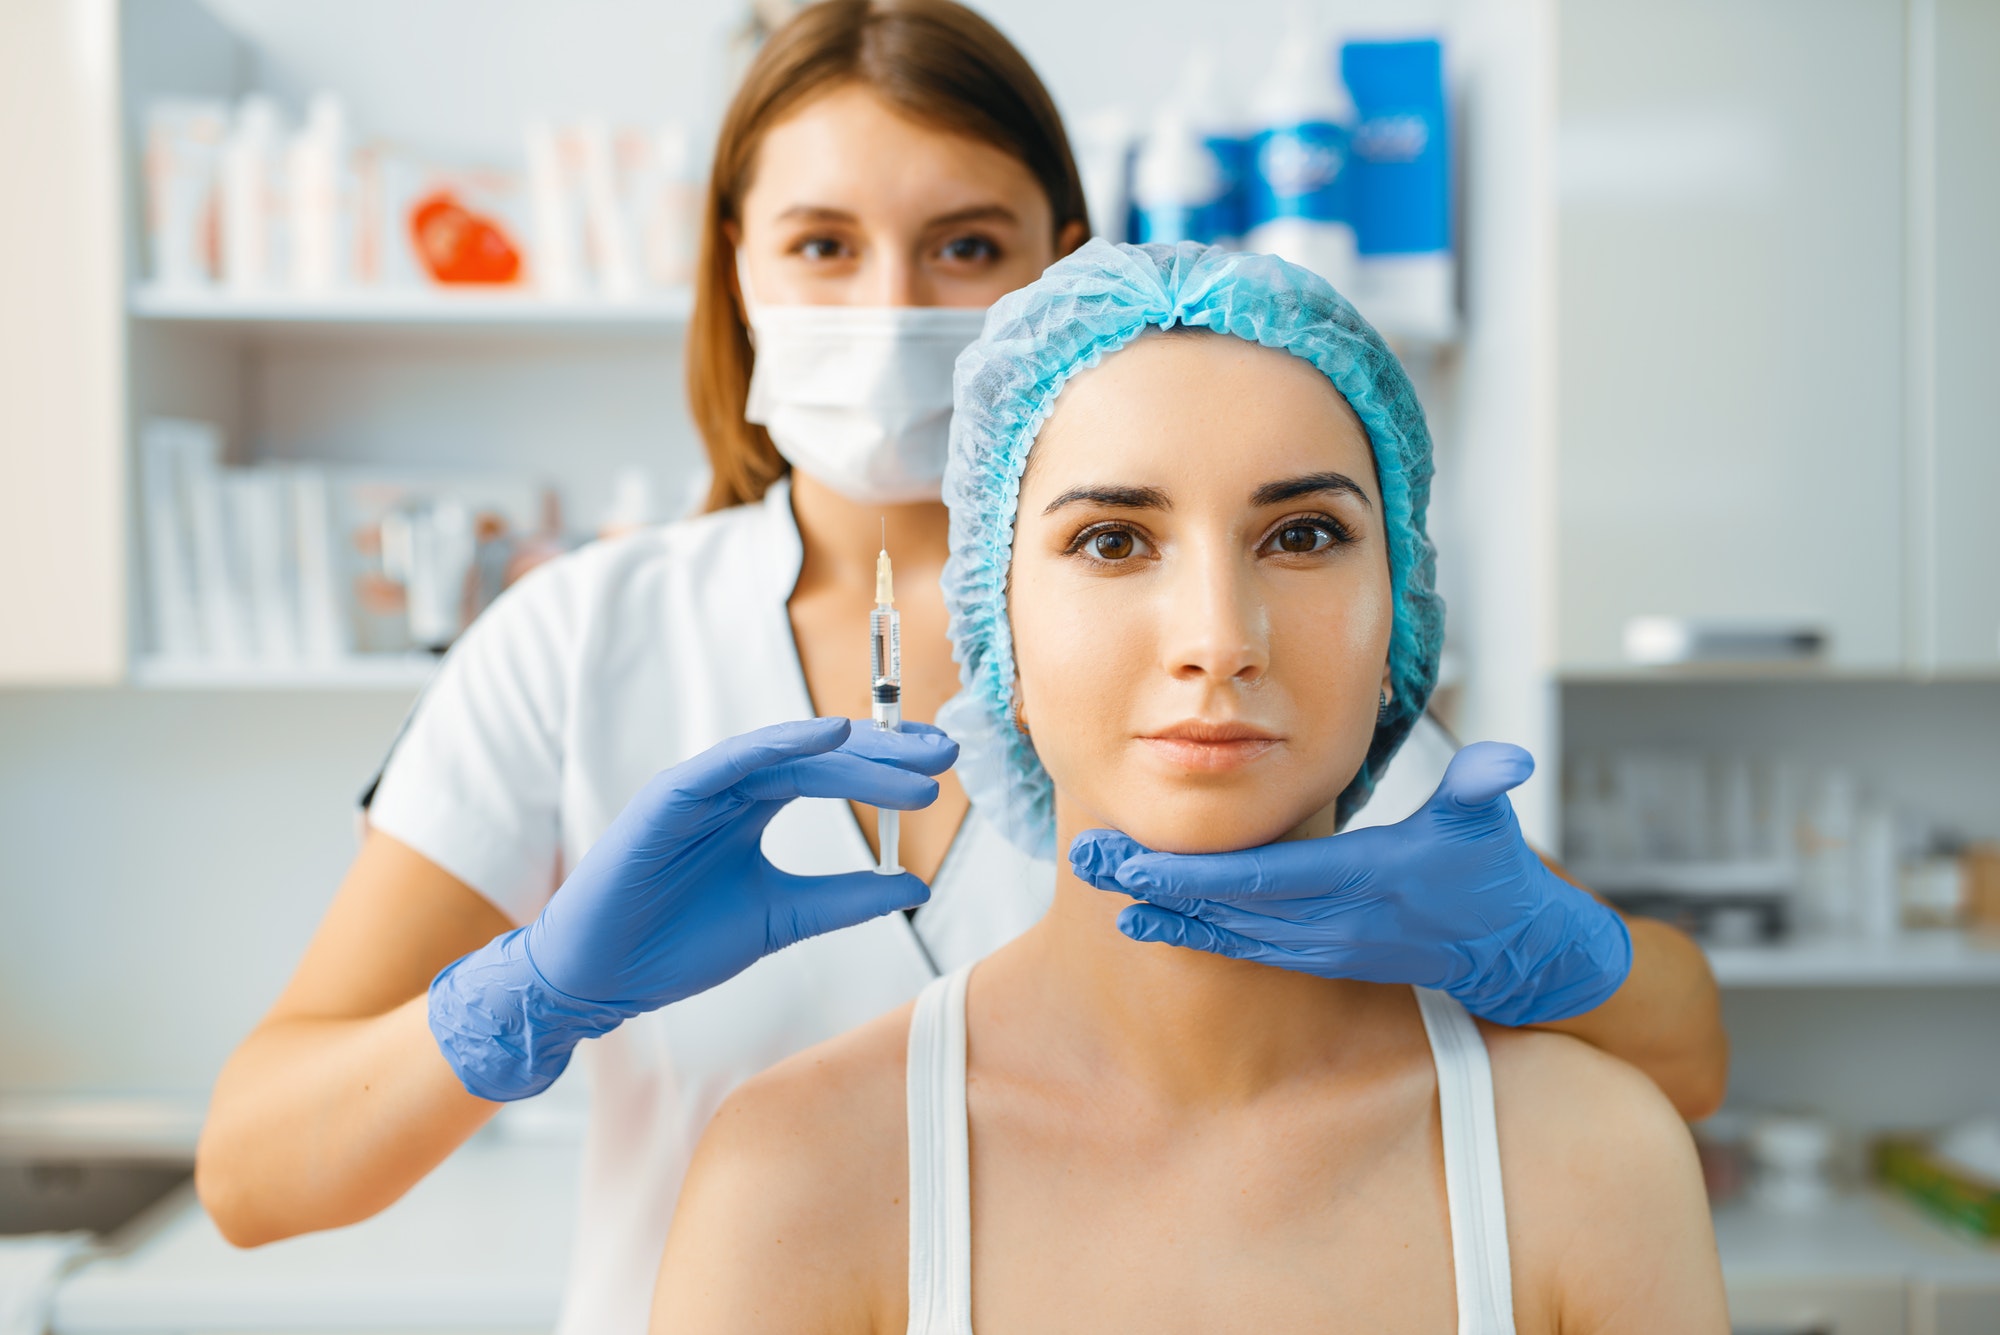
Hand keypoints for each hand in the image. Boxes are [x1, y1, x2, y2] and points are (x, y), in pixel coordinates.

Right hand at [430, 717, 955, 1099]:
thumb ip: (846, 899)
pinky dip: (780, 745)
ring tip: (913, 758)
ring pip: (788, 754)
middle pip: (821, 757)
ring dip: (853, 752)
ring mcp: (701, 787)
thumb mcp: (782, 918)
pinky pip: (730, 761)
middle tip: (946, 755)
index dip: (887, 768)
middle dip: (886, 754)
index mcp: (755, 808)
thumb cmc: (677, 945)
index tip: (941, 771)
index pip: (833, 773)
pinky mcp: (669, 797)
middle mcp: (733, 789)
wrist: (600, 979)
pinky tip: (829, 735)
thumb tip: (917, 884)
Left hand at [1067, 742, 1631, 1025]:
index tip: (1138, 862)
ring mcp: (1323, 946)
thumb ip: (1484, 787)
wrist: (1507, 951)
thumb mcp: (1488, 823)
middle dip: (1154, 884)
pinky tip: (1142, 918)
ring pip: (1226, 931)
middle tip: (1086, 860)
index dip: (1198, 874)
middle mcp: (1333, 923)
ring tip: (1098, 883)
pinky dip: (1190, 931)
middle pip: (1227, 907)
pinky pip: (1240, 947)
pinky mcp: (1317, 957)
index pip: (1266, 880)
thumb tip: (1507, 761)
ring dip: (1160, 907)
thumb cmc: (1490, 874)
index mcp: (1364, 881)